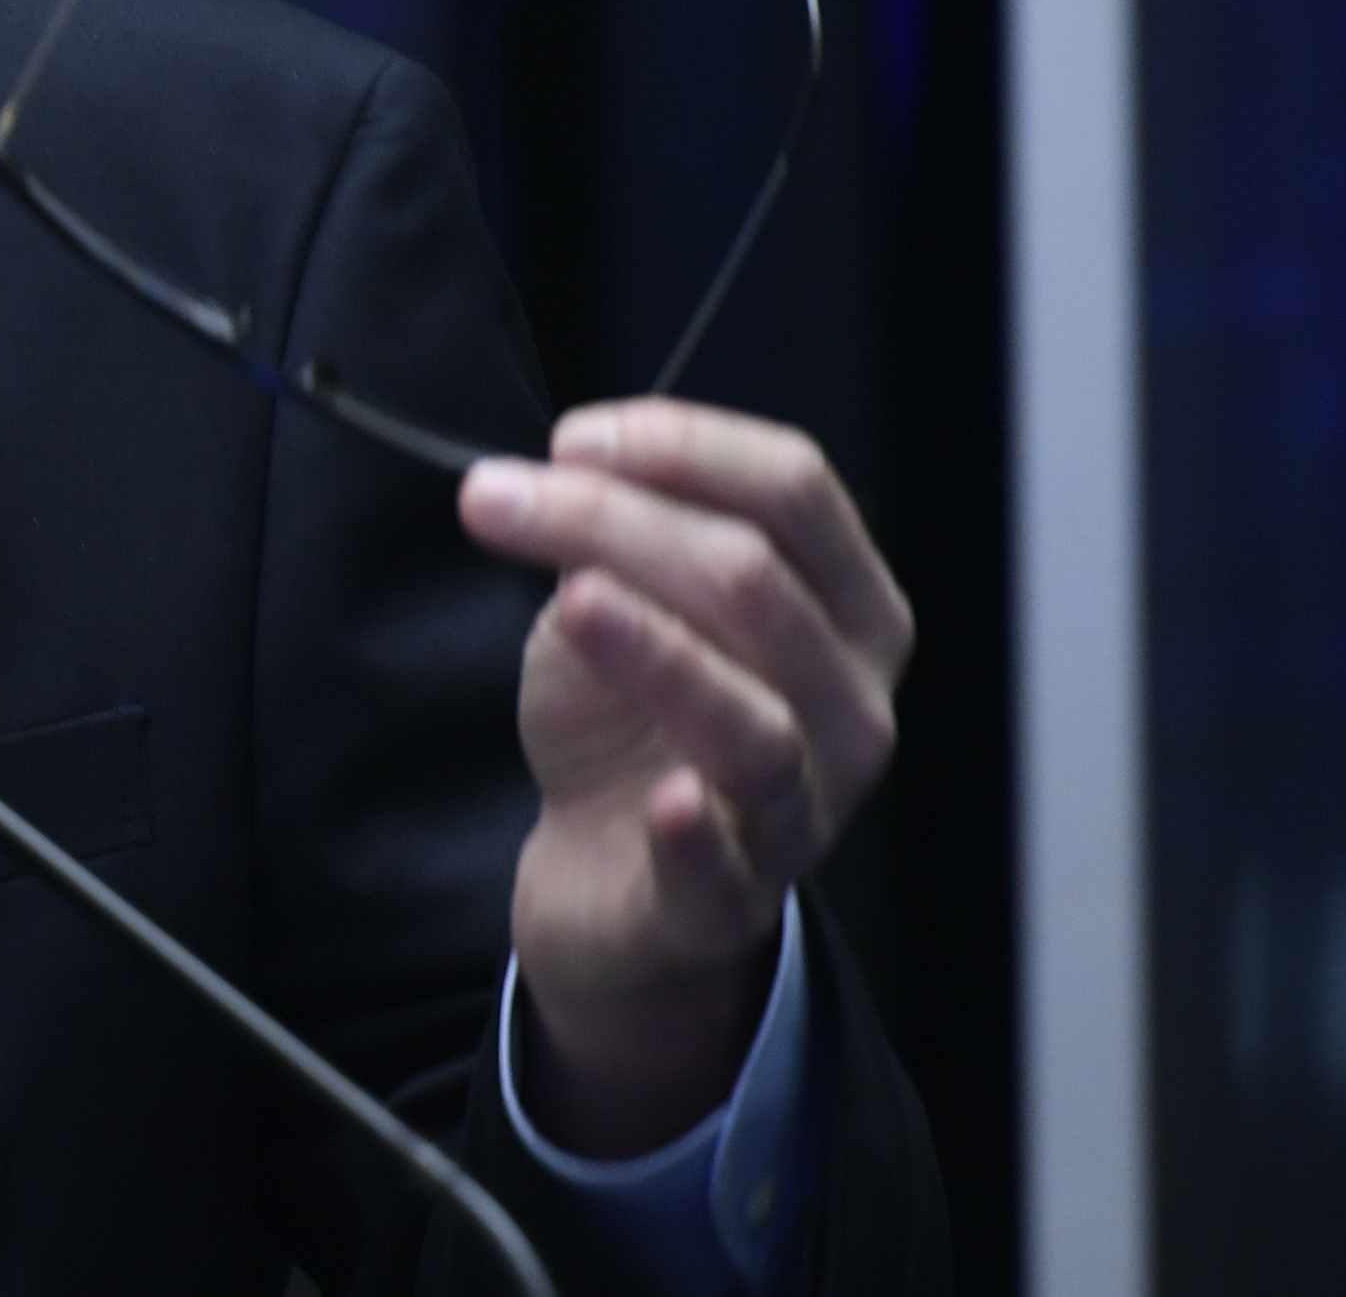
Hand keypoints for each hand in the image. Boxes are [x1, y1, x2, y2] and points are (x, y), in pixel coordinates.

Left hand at [459, 398, 912, 1155]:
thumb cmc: (633, 718)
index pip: (795, 490)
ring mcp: (804, 810)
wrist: (602, 869)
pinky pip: (726, 870)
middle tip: (494, 499)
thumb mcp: (623, 601)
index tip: (570, 440)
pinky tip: (667, 801)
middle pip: (755, 581)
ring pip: (753, 720)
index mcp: (846, 609)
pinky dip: (698, 835)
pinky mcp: (728, 904)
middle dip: (616, 522)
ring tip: (574, 601)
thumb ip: (611, 536)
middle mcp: (850, 706)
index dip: (683, 446)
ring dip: (657, 651)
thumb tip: (563, 468)